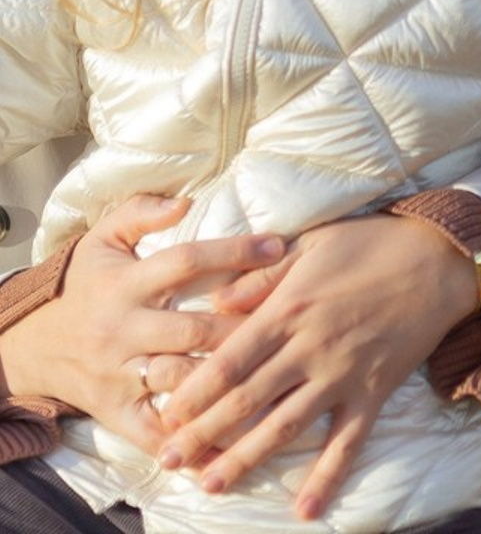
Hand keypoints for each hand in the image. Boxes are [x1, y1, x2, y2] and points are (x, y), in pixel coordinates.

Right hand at [0, 194, 282, 453]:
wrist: (33, 344)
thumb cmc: (86, 283)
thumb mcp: (102, 239)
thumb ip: (141, 212)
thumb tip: (186, 201)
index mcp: (126, 283)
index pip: (186, 261)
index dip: (234, 252)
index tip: (279, 247)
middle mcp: (123, 329)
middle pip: (192, 328)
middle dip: (243, 324)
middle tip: (292, 316)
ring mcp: (120, 374)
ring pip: (179, 378)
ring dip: (225, 378)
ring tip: (274, 371)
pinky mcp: (116, 411)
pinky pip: (154, 429)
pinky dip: (190, 436)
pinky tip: (229, 435)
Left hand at [156, 212, 480, 521]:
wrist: (440, 259)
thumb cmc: (373, 243)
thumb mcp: (312, 243)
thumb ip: (262, 274)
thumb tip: (216, 302)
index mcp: (290, 309)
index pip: (229, 360)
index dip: (192, 392)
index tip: (163, 415)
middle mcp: (310, 348)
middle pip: (246, 400)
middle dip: (202, 434)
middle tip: (167, 461)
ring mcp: (342, 374)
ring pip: (285, 427)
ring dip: (245, 460)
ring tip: (210, 485)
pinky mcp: (373, 392)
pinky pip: (347, 443)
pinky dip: (327, 478)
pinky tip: (305, 510)